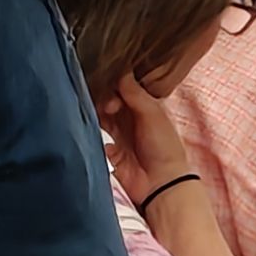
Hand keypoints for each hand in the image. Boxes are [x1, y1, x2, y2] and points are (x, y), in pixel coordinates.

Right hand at [98, 73, 189, 206]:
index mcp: (144, 106)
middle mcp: (130, 118)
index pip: (123, 87)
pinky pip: (95, 136)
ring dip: (97, 112)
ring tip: (99, 114)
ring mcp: (119, 134)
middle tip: (110, 107)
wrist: (160, 184)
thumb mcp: (153, 114)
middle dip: (104, 98)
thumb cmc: (164, 147)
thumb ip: (135, 93)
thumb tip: (121, 71)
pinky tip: (92, 128)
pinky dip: (92, 131)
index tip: (113, 89)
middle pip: (109, 98)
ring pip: (100, 115)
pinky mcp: (109, 150)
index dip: (115, 84)